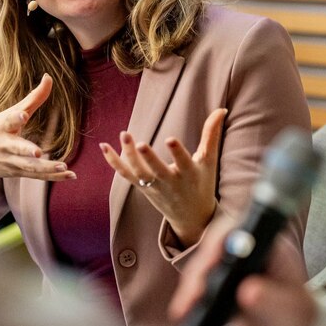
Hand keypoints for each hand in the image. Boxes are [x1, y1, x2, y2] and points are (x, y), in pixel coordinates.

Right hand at [0, 73, 74, 194]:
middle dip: (26, 150)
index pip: (8, 121)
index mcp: (1, 127)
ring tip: (63, 167)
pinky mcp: (16, 173)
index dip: (15, 118)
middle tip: (38, 152)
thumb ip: (32, 99)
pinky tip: (70, 175)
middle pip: (16, 149)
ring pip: (29, 167)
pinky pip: (36, 176)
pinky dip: (52, 176)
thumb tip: (49, 77)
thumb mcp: (8, 114)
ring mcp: (9, 162)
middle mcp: (4, 146)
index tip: (22, 115)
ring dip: (46, 168)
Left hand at [99, 108, 226, 246]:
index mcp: (189, 174)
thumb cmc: (202, 184)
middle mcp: (170, 182)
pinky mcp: (142, 187)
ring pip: (139, 173)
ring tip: (124, 134)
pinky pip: (126, 175)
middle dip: (148, 158)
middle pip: (156, 171)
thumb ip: (212, 134)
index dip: (177, 152)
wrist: (191, 217)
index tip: (170, 139)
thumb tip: (221, 109)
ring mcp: (154, 187)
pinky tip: (104, 147)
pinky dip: (114, 162)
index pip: (183, 162)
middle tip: (139, 143)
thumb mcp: (209, 161)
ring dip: (128, 156)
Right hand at [169, 217, 316, 325]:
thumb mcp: (289, 306)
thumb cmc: (295, 312)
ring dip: (190, 284)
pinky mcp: (217, 280)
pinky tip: (183, 309)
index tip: (212, 261)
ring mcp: (229, 262)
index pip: (240, 230)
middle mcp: (246, 247)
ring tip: (183, 307)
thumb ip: (270, 298)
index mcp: (268, 243)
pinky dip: (188, 296)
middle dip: (199, 268)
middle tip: (194, 293)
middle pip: (214, 245)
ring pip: (201, 264)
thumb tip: (247, 291)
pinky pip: (197, 283)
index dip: (221, 242)